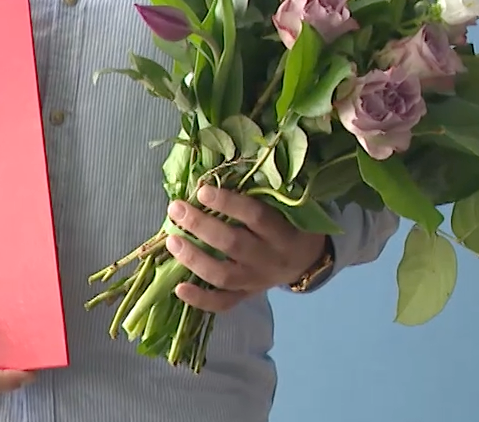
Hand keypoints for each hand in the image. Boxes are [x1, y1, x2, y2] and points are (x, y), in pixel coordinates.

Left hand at [164, 184, 329, 311]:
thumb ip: (260, 196)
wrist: (307, 259)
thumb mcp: (287, 207)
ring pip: (223, 276)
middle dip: (201, 226)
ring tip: (171, 241)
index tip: (202, 190)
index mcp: (282, 233)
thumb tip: (216, 176)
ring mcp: (256, 281)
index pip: (255, 216)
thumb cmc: (290, 224)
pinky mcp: (246, 296)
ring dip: (194, 258)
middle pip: (233, 244)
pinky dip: (200, 299)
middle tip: (176, 209)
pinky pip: (223, 303)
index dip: (228, 203)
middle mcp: (269, 259)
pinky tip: (179, 288)